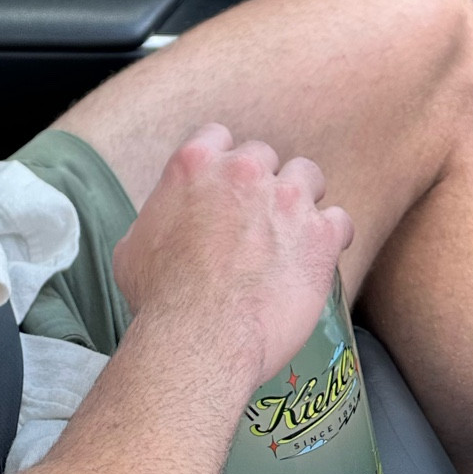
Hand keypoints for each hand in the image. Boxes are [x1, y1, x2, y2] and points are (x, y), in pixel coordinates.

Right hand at [111, 122, 352, 393]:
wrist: (200, 336)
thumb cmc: (160, 298)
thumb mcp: (132, 247)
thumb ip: (155, 220)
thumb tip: (162, 224)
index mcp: (195, 164)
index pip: (218, 137)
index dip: (223, 164)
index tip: (225, 188)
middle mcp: (243, 170)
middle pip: (264, 157)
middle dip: (261, 184)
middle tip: (256, 220)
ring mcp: (286, 199)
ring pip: (308, 176)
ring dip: (301, 200)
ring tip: (293, 233)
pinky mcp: (319, 235)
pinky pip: (339, 221)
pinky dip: (331, 237)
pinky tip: (318, 258)